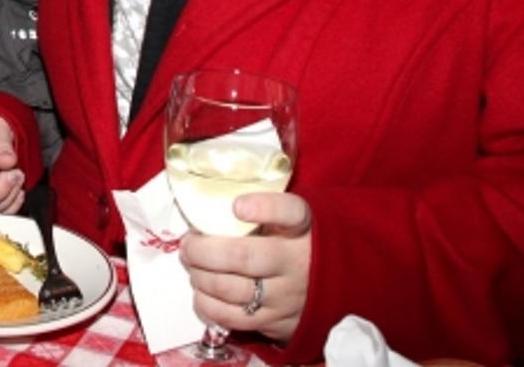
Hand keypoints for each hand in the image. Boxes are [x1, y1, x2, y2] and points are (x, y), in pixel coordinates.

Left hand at [179, 192, 312, 342]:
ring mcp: (287, 297)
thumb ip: (261, 208)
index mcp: (302, 227)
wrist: (335, 286)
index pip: (290, 212)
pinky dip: (207, 305)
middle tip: (188, 244)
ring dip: (200, 277)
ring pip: (233, 290)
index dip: (263, 207)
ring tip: (191, 265)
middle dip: (204, 251)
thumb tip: (205, 200)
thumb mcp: (289, 219)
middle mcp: (297, 262)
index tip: (236, 206)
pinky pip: (234, 319)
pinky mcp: (277, 323)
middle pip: (243, 257)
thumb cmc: (295, 242)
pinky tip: (200, 292)